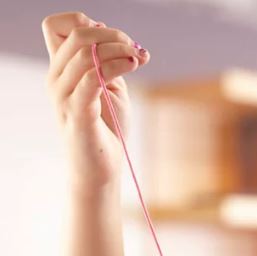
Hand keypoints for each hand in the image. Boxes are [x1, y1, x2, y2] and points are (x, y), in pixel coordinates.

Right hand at [42, 11, 149, 190]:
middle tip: (134, 48)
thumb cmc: (108, 130)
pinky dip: (114, 66)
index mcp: (61, 70)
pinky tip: (132, 65)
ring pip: (84, 53)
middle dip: (111, 35)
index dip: (84, 22)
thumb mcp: (110, 89)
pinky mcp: (77, 112)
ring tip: (138, 57)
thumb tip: (120, 40)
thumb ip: (109, 64)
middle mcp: (56, 78)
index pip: (56, 26)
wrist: (101, 168)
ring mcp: (63, 95)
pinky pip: (91, 78)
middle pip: (76, 35)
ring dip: (117, 49)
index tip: (114, 39)